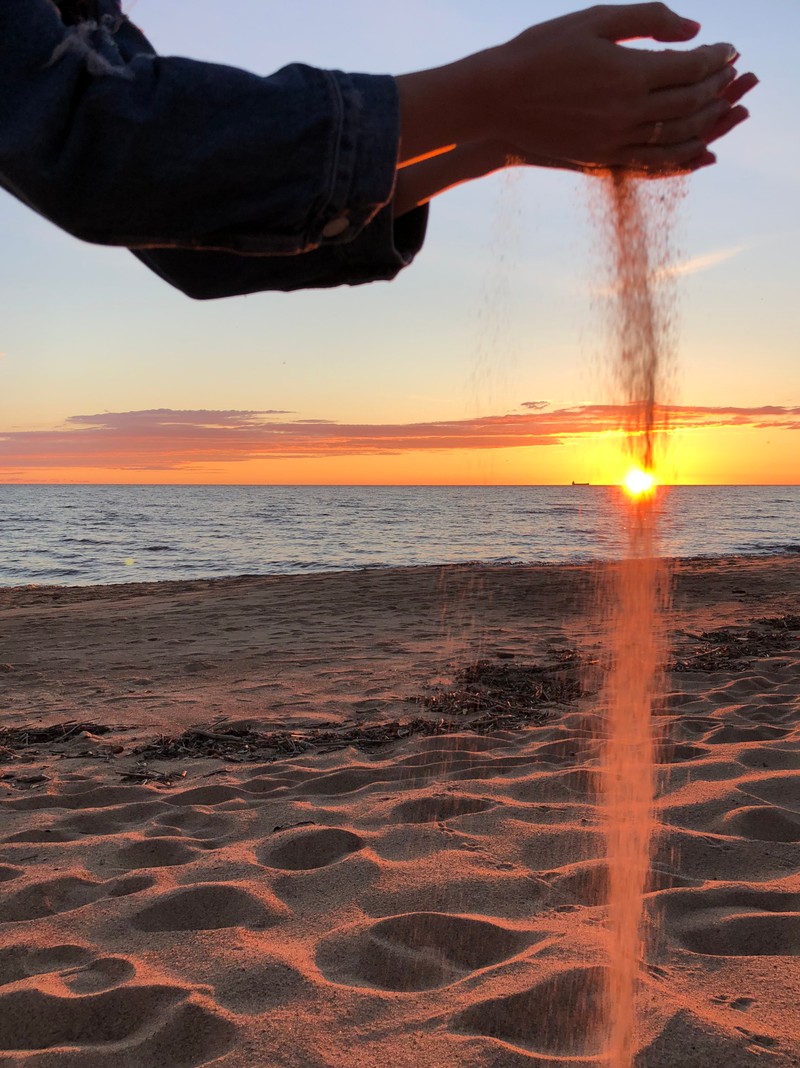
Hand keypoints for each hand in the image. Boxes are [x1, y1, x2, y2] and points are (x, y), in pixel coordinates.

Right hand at [397, 3, 750, 174]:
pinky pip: (652, 164)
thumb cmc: (541, 51)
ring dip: (705, 123)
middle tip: (729, 75)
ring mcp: (613, 142)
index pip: (690, 68)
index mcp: (628, 74)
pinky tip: (698, 151)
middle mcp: (625, 113)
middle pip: (689, 104)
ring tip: (720, 108)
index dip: (716, 58)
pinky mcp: (600, 160)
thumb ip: (648, 18)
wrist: (495, 100)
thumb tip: (695, 30)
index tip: (729, 49)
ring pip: (676, 138)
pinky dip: (681, 159)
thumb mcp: (595, 20)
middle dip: (716, 88)